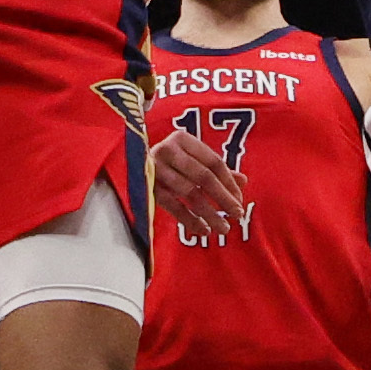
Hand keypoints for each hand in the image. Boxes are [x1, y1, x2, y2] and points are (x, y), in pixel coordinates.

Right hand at [148, 126, 251, 242]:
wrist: (127, 164)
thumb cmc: (168, 162)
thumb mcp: (190, 159)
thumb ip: (215, 169)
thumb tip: (243, 181)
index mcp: (183, 139)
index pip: (214, 162)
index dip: (230, 183)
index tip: (240, 200)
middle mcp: (168, 150)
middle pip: (203, 177)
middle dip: (223, 198)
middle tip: (237, 215)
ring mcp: (155, 168)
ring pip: (190, 193)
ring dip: (209, 213)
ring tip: (223, 228)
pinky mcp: (146, 187)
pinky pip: (173, 206)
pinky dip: (190, 219)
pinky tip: (202, 230)